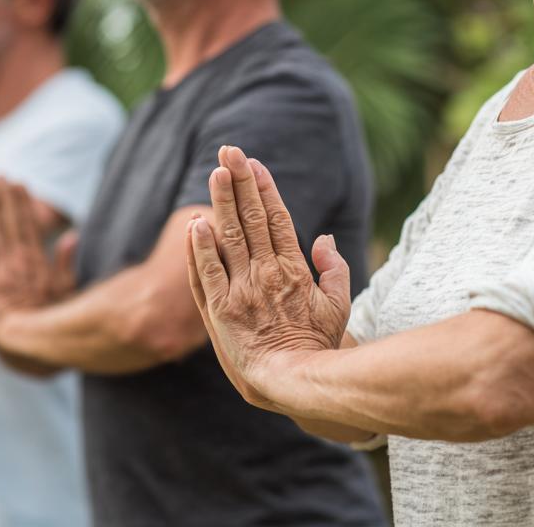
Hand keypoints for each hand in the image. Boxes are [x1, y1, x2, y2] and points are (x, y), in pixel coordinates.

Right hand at [0, 178, 75, 351]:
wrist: (52, 353)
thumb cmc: (63, 324)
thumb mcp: (67, 289)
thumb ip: (65, 263)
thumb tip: (71, 235)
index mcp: (30, 269)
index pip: (24, 230)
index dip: (21, 206)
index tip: (19, 181)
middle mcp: (11, 273)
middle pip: (4, 231)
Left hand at [186, 146, 350, 408]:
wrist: (294, 383)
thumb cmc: (319, 345)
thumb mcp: (338, 304)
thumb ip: (334, 267)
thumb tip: (323, 237)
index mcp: (294, 268)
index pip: (277, 217)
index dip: (265, 188)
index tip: (255, 164)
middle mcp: (267, 272)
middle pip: (252, 217)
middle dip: (240, 181)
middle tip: (230, 151)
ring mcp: (242, 290)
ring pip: (229, 237)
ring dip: (221, 201)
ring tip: (214, 171)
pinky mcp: (220, 311)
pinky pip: (207, 274)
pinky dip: (200, 247)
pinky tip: (195, 222)